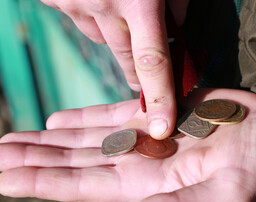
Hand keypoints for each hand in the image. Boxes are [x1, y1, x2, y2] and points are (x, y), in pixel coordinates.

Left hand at [0, 89, 255, 201]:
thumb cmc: (255, 170)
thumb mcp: (225, 196)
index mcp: (149, 184)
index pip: (85, 185)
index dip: (44, 181)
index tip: (3, 176)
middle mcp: (139, 162)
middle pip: (75, 162)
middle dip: (34, 160)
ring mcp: (145, 138)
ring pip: (86, 139)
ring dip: (50, 140)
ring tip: (12, 139)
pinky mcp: (156, 115)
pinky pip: (112, 116)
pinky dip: (84, 117)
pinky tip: (58, 120)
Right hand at [40, 0, 188, 138]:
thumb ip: (173, 6)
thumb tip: (174, 30)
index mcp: (140, 1)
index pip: (152, 63)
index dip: (158, 98)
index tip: (160, 128)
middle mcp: (103, 7)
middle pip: (126, 59)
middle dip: (138, 68)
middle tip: (146, 65)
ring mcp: (75, 3)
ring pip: (100, 37)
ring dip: (114, 31)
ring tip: (120, 4)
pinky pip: (80, 18)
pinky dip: (92, 12)